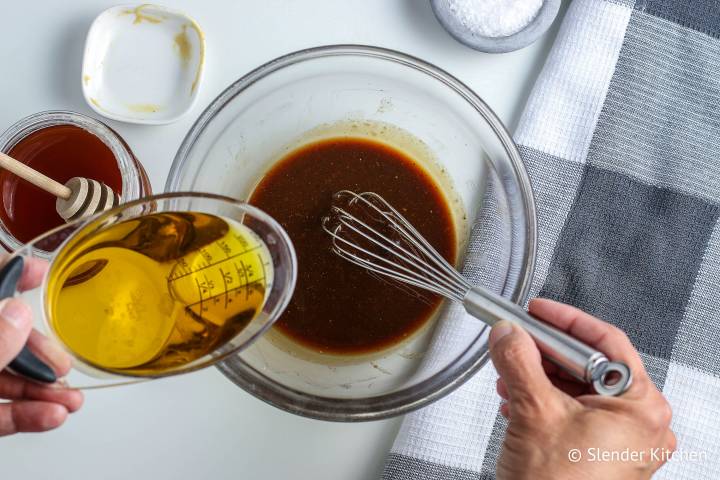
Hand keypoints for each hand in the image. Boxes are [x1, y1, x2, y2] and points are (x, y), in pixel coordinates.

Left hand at [0, 256, 82, 435]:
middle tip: (62, 362)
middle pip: (4, 336)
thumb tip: (18, 314)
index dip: (14, 274)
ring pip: (5, 378)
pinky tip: (53, 414)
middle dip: (39, 353)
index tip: (42, 271)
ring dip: (43, 390)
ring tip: (72, 398)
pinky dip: (27, 414)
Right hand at [490, 298, 674, 479]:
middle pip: (589, 365)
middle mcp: (639, 424)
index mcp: (640, 408)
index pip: (606, 342)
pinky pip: (574, 413)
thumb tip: (508, 333)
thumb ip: (519, 361)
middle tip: (516, 338)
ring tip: (509, 372)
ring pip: (578, 389)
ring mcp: (621, 442)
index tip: (538, 309)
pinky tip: (516, 399)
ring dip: (539, 377)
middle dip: (544, 352)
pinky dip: (544, 401)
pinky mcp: (601, 454)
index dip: (566, 320)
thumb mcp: (533, 412)